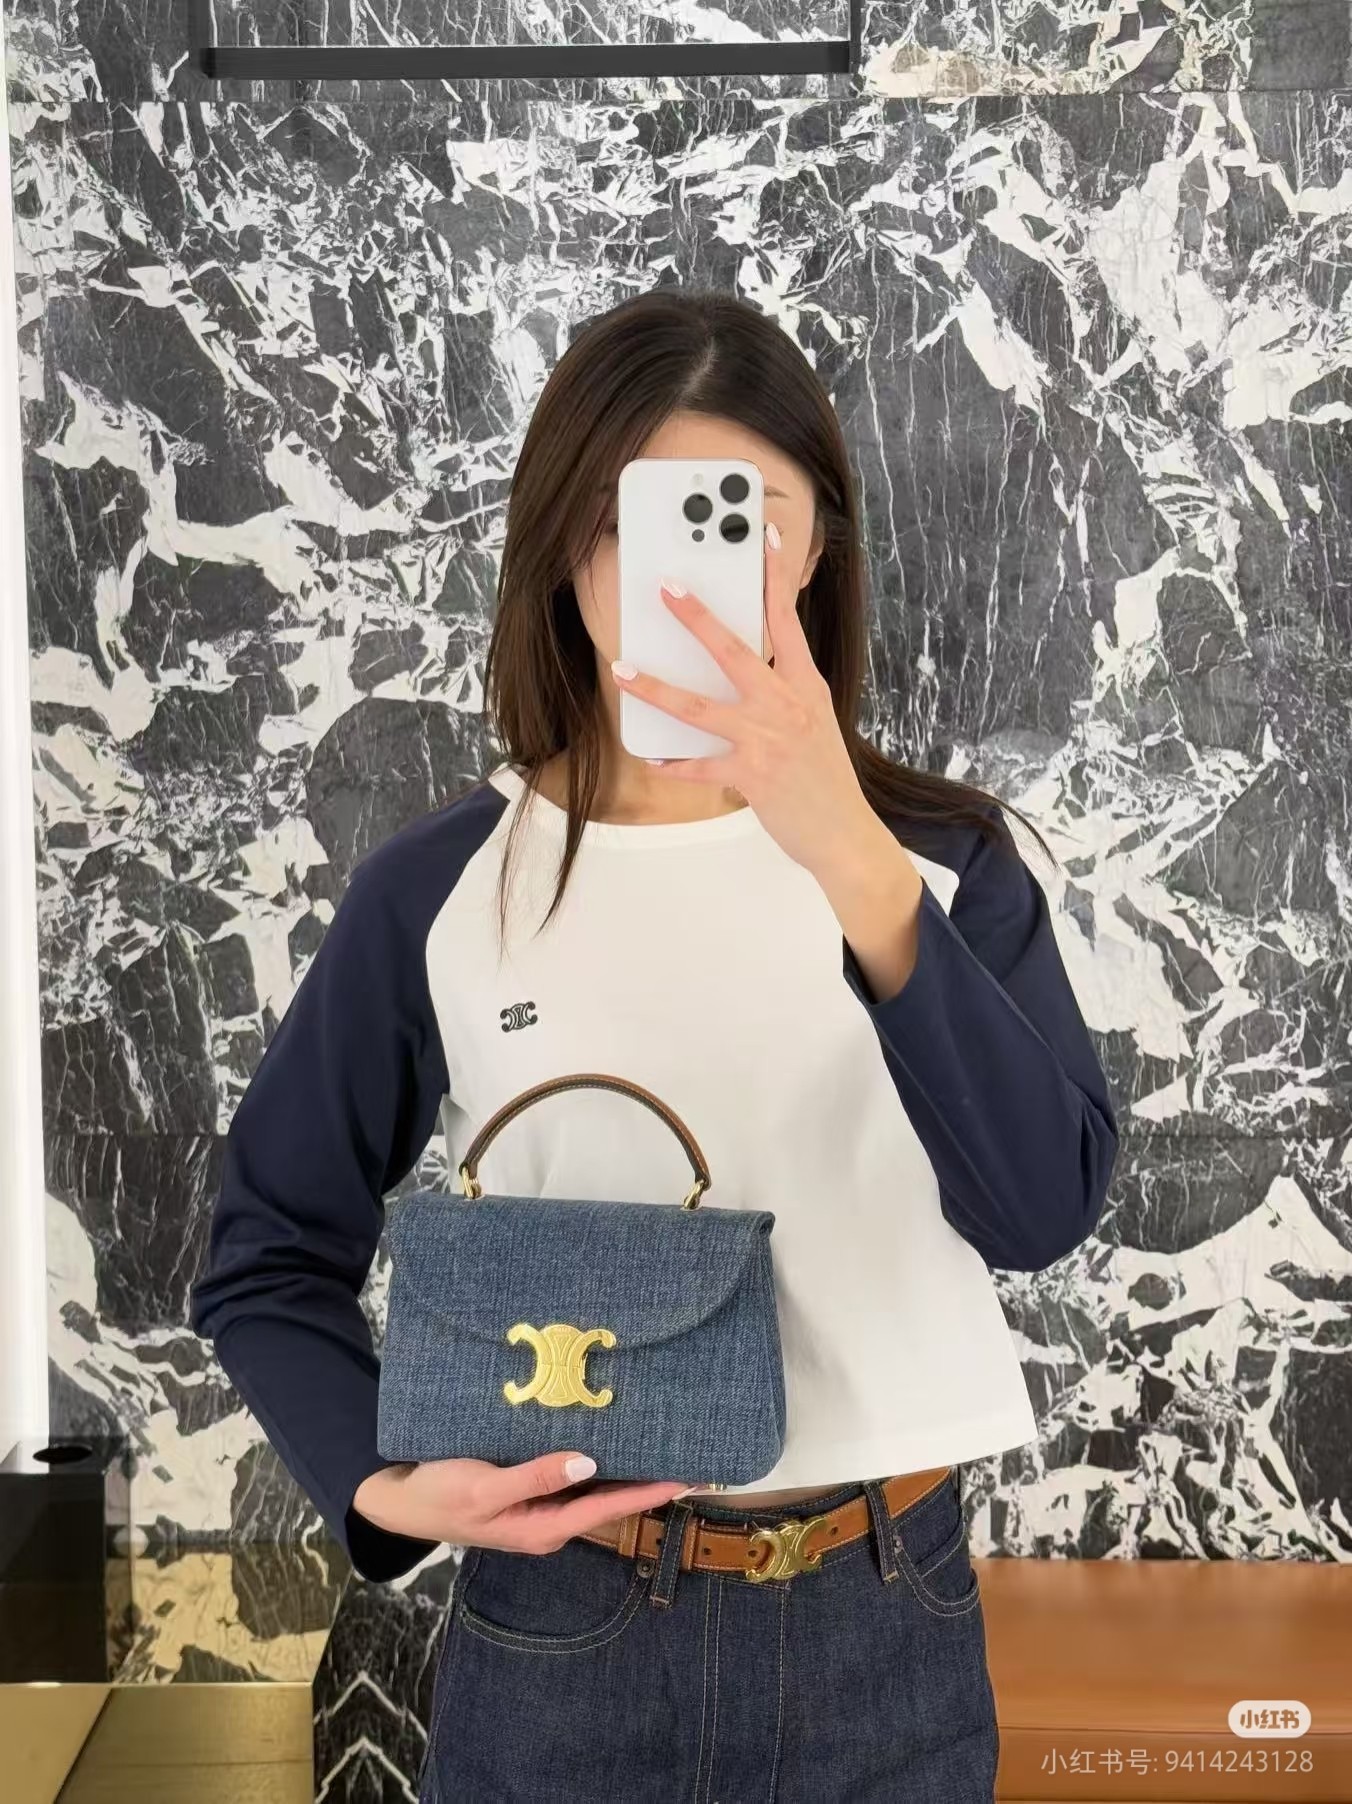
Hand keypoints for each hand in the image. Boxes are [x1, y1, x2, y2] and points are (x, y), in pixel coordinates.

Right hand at [352, 1452, 698, 1555]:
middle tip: (688, 1452)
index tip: (688, 1476)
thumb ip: (536, 1476)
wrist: (401, 1500)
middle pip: (608, 1498)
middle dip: (646, 1479)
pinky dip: (595, 1460)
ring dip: (624, 1468)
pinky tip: (610, 1439)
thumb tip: (587, 1463)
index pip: (610, 1506)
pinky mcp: (528, 1490)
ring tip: (662, 1444)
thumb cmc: (440, 1495)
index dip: (650, 1491)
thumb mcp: (485, 1488)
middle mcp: (549, 1521)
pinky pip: (571, 1475)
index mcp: (544, 1528)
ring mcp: (539, 1507)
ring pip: (592, 1486)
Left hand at [608, 523, 876, 876]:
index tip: (763, 537)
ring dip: (656, 688)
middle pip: (735, 651)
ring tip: (623, 670)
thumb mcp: (815, 722)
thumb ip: (784, 692)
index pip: (789, 621)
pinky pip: (700, 766)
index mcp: (807, 687)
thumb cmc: (825, 778)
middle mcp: (787, 706)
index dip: (775, 577)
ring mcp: (769, 740)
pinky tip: (651, 756)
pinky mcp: (752, 777)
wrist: (846, 834)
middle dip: (697, 617)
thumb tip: (745, 667)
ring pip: (700, 707)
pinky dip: (674, 763)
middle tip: (666, 588)